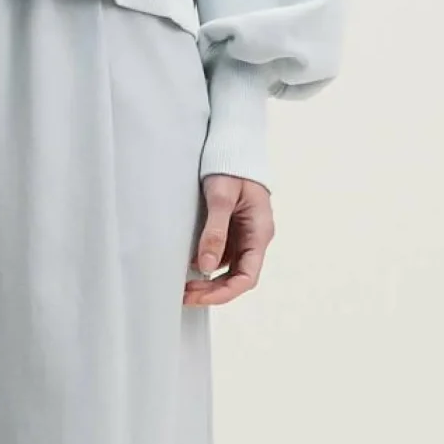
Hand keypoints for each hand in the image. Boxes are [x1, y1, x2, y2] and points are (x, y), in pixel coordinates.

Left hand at [184, 173, 273, 304]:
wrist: (235, 147)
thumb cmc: (231, 167)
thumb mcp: (221, 197)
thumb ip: (215, 232)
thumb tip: (206, 266)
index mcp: (259, 232)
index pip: (247, 277)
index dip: (223, 293)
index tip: (198, 297)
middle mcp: (255, 238)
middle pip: (238, 278)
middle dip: (212, 291)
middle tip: (184, 295)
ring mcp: (244, 235)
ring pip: (229, 270)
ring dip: (208, 281)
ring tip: (184, 285)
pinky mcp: (233, 231)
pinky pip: (222, 256)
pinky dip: (206, 265)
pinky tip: (188, 266)